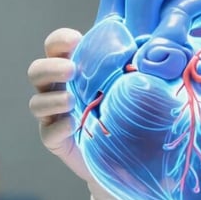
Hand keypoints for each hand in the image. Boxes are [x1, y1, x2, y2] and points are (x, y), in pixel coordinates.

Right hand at [27, 28, 150, 199]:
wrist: (136, 160)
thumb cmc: (138, 113)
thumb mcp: (144, 83)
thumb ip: (147, 61)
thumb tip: (164, 42)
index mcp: (79, 69)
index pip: (57, 47)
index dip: (60, 40)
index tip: (76, 39)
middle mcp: (62, 89)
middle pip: (37, 71)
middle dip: (51, 67)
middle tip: (71, 70)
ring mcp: (57, 116)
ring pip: (36, 102)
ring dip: (51, 98)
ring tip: (71, 101)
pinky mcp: (59, 142)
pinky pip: (47, 132)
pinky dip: (56, 127)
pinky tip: (71, 125)